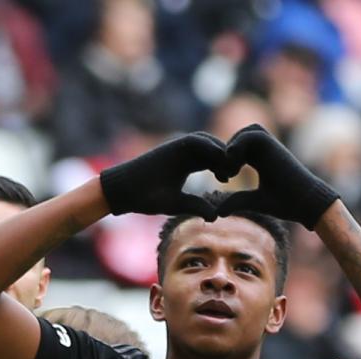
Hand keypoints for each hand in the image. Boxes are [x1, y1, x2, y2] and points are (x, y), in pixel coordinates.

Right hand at [100, 132, 238, 220]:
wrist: (124, 190)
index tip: (230, 180)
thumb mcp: (177, 203)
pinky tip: (220, 157)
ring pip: (207, 142)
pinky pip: (196, 140)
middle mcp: (184, 153)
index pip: (212, 161)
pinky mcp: (172, 145)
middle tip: (237, 172)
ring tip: (230, 167)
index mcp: (186, 164)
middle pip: (213, 149)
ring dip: (220, 151)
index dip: (223, 168)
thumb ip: (196, 206)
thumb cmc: (146, 198)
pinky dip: (210, 146)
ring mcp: (178, 147)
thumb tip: (215, 216)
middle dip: (225, 157)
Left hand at [217, 124, 339, 228]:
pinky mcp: (274, 145)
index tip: (224, 180)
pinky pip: (251, 134)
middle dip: (227, 152)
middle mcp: (265, 150)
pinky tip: (236, 166)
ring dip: (233, 147)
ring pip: (244, 132)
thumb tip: (218, 212)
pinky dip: (239, 145)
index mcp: (261, 159)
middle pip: (238, 138)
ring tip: (231, 169)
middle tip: (225, 173)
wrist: (306, 202)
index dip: (226, 161)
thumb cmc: (285, 204)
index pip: (236, 150)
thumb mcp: (254, 201)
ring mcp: (271, 146)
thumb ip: (236, 201)